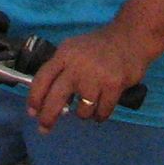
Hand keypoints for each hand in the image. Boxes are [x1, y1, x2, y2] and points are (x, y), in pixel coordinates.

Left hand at [28, 25, 148, 129]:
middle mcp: (77, 66)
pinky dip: (100, 115)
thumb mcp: (74, 50)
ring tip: (89, 107)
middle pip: (55, 98)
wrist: (131, 37)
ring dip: (83, 114)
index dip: (34, 98)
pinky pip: (102, 112)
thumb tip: (47, 99)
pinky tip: (100, 111)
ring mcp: (96, 76)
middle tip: (45, 128)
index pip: (42, 79)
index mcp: (64, 55)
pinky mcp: (114, 85)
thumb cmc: (99, 47)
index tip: (32, 112)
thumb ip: (61, 70)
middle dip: (48, 117)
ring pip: (82, 111)